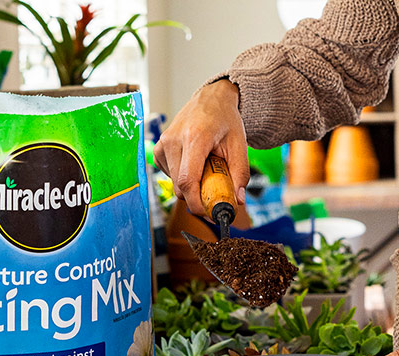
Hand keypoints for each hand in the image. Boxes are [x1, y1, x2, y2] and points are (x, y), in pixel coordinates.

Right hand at [153, 79, 249, 215]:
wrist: (211, 100)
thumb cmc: (225, 121)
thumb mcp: (239, 145)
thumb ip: (240, 174)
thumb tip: (238, 201)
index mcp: (195, 137)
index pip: (188, 180)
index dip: (196, 203)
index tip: (209, 212)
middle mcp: (174, 139)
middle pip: (181, 185)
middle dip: (197, 197)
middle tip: (215, 193)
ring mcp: (163, 143)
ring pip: (174, 182)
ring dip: (190, 186)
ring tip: (206, 170)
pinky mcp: (158, 149)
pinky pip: (169, 175)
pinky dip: (182, 177)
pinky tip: (193, 164)